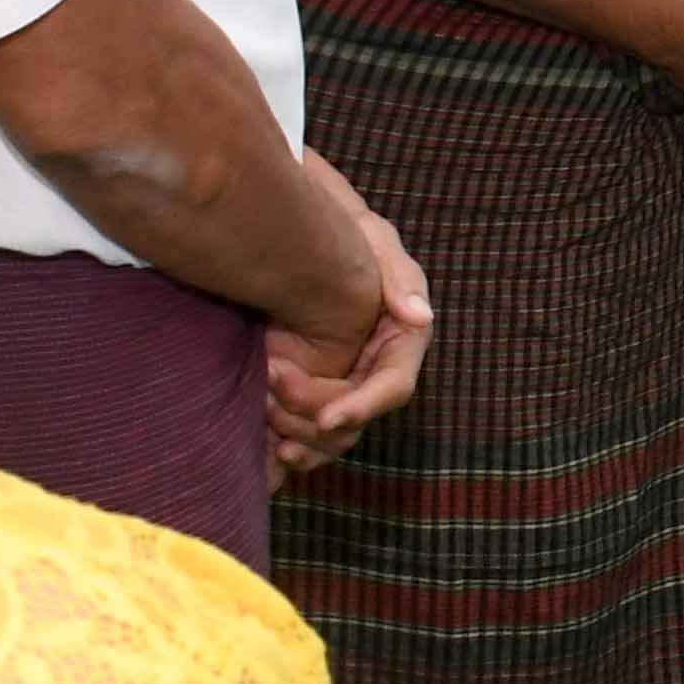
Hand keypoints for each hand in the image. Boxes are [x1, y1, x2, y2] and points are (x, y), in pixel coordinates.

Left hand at [262, 161, 427, 473]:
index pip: (392, 389)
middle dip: (314, 415)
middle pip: (354, 419)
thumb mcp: (376, 241)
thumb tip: (420, 318)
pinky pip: (306, 435)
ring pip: (330, 437)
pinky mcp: (315, 393)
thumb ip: (400, 277)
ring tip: (262, 405)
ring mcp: (345, 387)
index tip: (327, 419)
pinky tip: (266, 447)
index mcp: (401, 344)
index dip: (361, 408)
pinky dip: (287, 443)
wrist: (301, 245)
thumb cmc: (348, 236)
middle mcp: (376, 374)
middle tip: (272, 378)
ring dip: (296, 431)